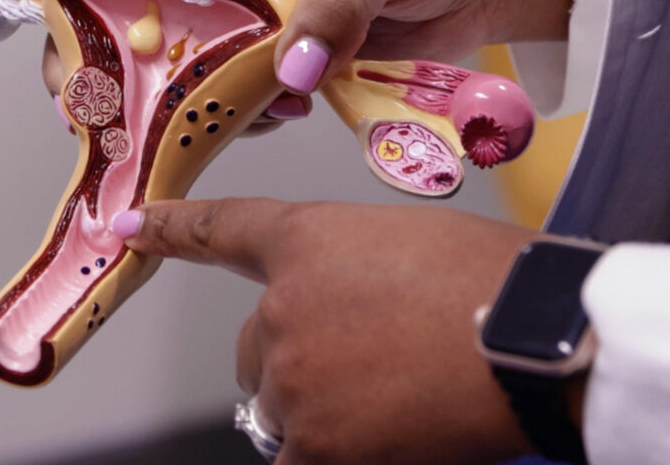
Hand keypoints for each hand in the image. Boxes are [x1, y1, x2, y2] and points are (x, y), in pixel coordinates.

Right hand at [36, 0, 570, 96]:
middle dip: (90, 43)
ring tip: (157, 128)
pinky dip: (225, 117)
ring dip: (156, 97)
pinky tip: (254, 120)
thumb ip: (331, 8)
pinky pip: (227, 95)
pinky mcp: (278, 63)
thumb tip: (289, 71)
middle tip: (83, 92)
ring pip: (170, 58)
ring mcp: (249, 18)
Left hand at [113, 198, 539, 463]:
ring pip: (282, 410)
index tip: (135, 227)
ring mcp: (293, 377)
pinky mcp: (314, 443)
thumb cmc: (500, 283)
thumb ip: (358, 277)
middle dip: (298, 363)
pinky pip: (297, 460)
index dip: (176, 230)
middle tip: (373, 367)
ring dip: (325, 414)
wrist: (534, 335)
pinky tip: (380, 438)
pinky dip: (332, 455)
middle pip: (256, 351)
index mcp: (310, 241)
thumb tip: (355, 324)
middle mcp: (282, 306)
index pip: (224, 231)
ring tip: (400, 399)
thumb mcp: (418, 246)